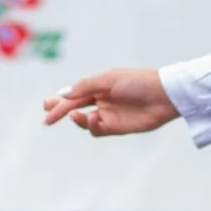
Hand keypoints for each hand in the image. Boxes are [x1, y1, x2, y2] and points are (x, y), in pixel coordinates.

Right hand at [42, 68, 178, 136]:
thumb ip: (86, 87)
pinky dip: (91, 126)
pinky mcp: (117, 127)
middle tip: (48, 116)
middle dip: (60, 111)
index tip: (47, 106)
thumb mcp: (109, 79)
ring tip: (78, 115)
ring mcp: (109, 114)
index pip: (74, 94)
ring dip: (77, 119)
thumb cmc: (138, 82)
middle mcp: (102, 100)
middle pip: (75, 107)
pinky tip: (94, 119)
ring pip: (84, 121)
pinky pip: (97, 130)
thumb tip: (64, 94)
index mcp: (99, 85)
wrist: (164, 96)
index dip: (59, 101)